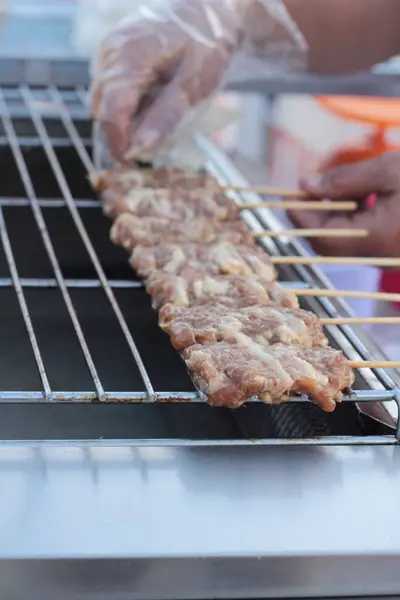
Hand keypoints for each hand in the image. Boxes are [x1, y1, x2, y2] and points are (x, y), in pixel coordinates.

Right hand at [90, 0, 250, 161]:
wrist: (210, 10)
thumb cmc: (208, 42)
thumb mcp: (196, 83)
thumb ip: (167, 115)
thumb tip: (140, 147)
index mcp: (130, 55)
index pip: (110, 110)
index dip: (118, 142)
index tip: (132, 163)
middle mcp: (111, 52)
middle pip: (101, 108)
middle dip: (121, 134)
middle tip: (151, 148)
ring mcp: (109, 52)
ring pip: (103, 102)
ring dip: (124, 121)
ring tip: (156, 123)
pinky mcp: (114, 56)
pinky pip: (111, 91)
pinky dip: (128, 107)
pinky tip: (152, 105)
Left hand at [288, 152, 399, 256]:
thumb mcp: (389, 170)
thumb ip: (344, 179)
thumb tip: (306, 184)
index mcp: (379, 237)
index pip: (323, 236)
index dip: (301, 216)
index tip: (288, 194)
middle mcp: (381, 255)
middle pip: (329, 243)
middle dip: (311, 216)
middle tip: (305, 187)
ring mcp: (385, 256)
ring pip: (342, 241)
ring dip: (329, 216)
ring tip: (330, 186)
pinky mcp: (390, 250)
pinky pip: (358, 239)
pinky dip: (348, 219)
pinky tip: (354, 196)